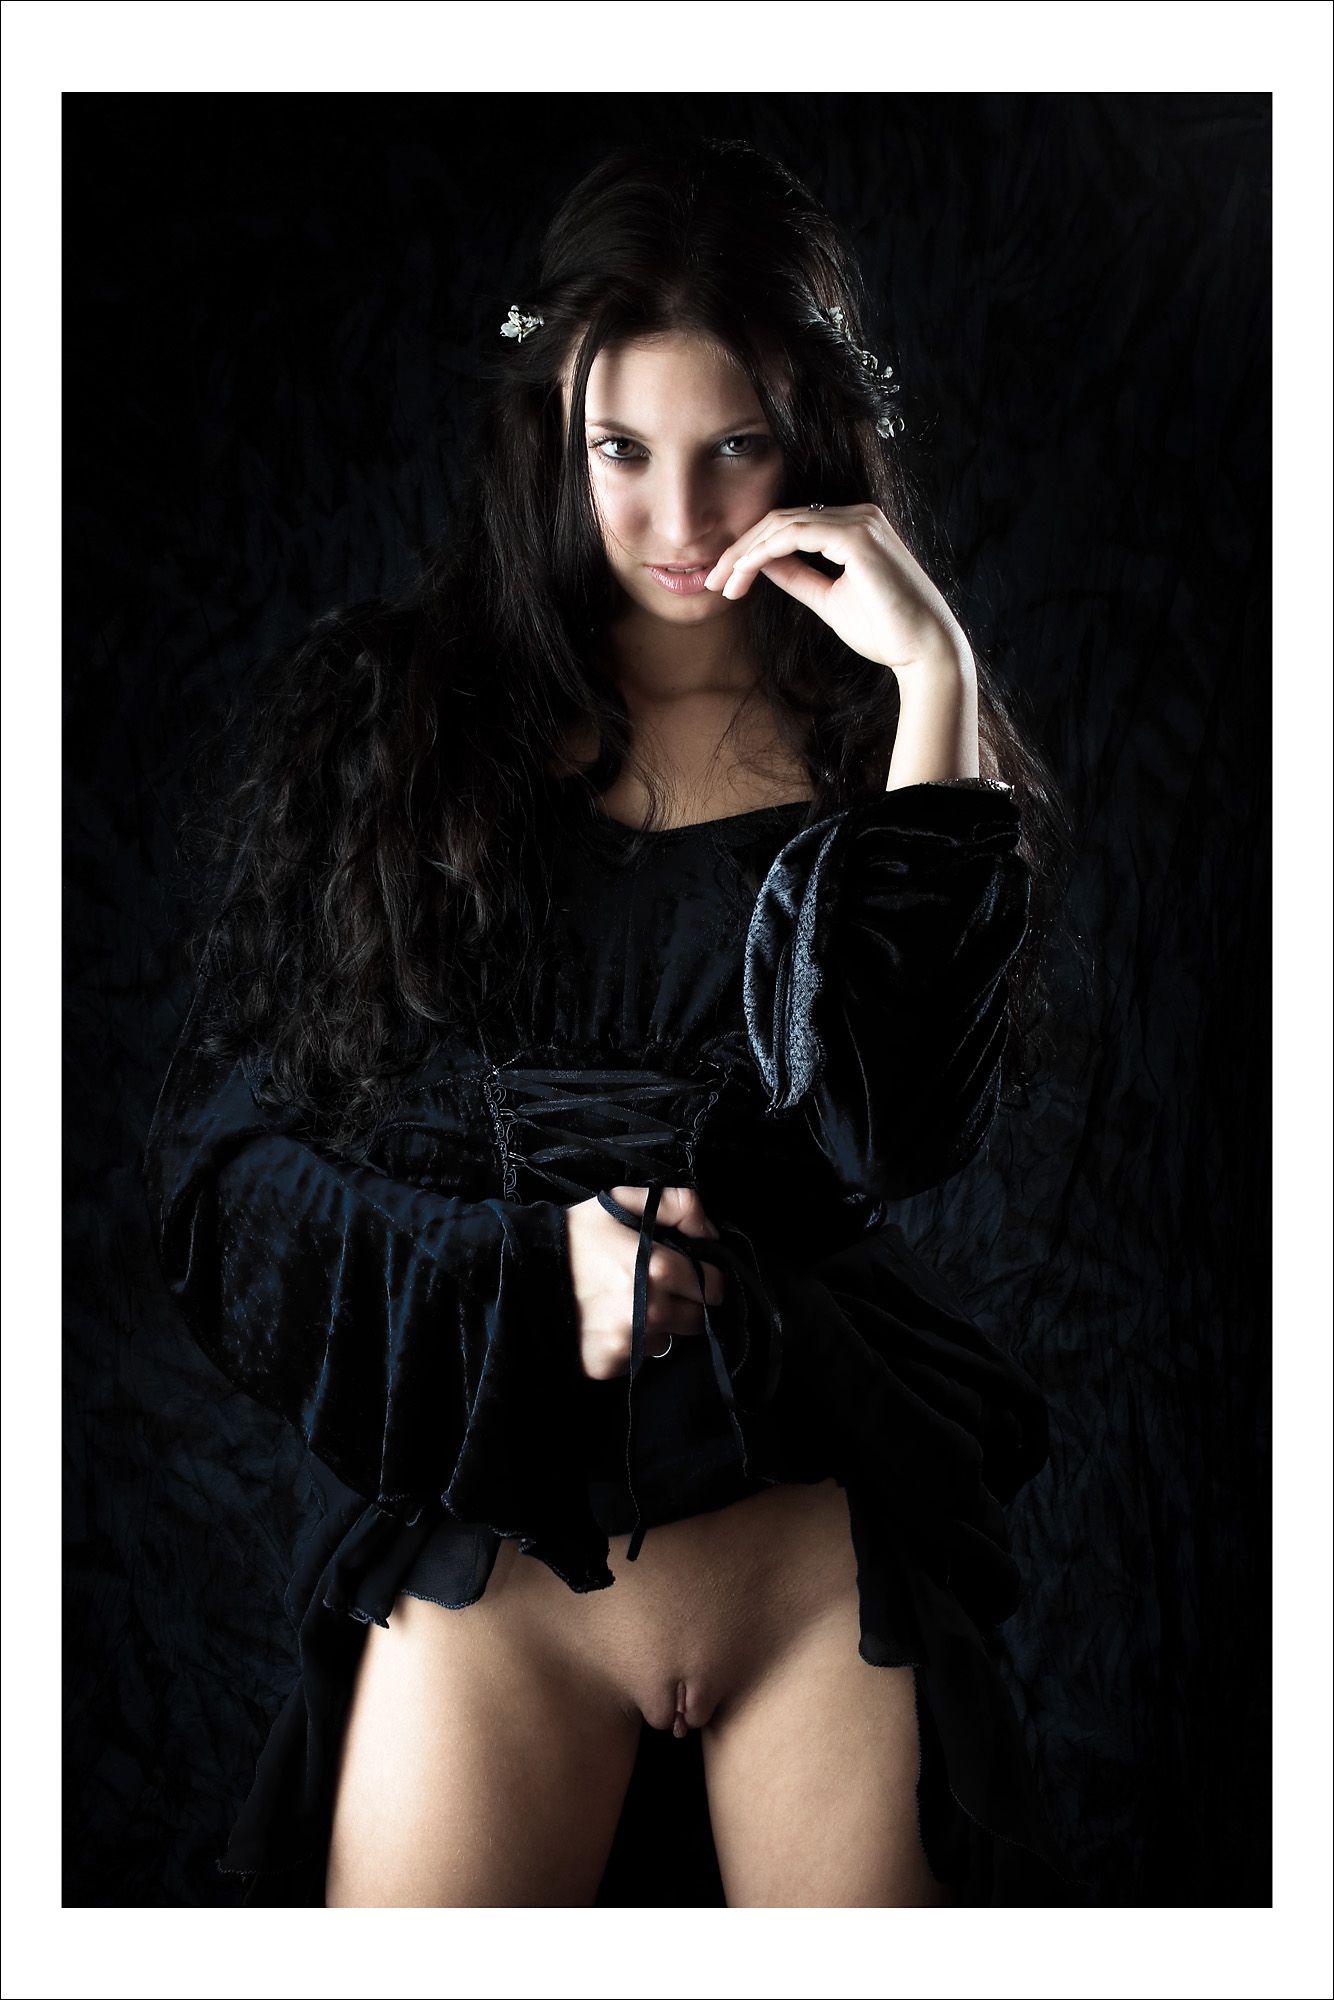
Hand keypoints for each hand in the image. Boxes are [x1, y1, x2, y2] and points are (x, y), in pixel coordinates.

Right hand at [564, 1185, 727, 1381]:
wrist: (519, 1270)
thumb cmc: (576, 1235)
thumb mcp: (623, 1200)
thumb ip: (680, 1206)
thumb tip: (712, 1232)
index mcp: (659, 1269)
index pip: (714, 1287)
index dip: (706, 1277)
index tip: (688, 1272)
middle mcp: (649, 1311)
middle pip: (697, 1319)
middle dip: (686, 1304)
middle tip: (657, 1287)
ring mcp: (628, 1342)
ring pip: (668, 1340)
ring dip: (658, 1325)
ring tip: (628, 1303)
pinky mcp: (608, 1364)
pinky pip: (638, 1358)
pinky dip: (631, 1344)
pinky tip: (608, 1321)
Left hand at [704, 502, 971, 677]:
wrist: (923, 650)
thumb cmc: (885, 630)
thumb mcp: (828, 599)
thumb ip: (797, 577)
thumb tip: (762, 563)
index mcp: (854, 527)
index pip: (789, 527)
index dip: (751, 551)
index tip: (725, 582)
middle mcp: (858, 515)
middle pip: (779, 520)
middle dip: (739, 551)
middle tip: (711, 581)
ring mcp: (859, 522)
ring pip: (781, 524)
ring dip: (744, 554)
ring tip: (722, 583)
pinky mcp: (856, 537)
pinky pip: (794, 535)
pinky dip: (762, 553)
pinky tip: (743, 575)